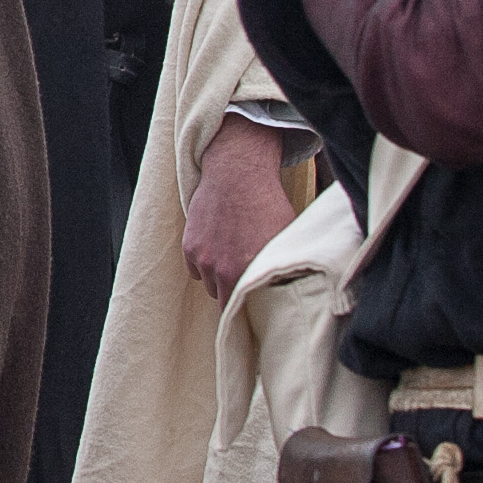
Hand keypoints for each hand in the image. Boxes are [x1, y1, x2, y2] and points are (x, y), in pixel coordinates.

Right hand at [182, 119, 301, 298]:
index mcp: (246, 272)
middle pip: (223, 300)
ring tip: (232, 260)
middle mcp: (221, 270)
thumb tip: (292, 287)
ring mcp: (203, 258)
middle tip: (245, 280)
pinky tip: (219, 249)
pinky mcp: (190, 246)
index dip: (249, 307)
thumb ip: (282, 266)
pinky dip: (204, 264)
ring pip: (209, 284)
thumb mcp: (284, 236)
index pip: (242, 309)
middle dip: (234, 293)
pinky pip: (195, 269)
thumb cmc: (268, 203)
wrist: (238, 174)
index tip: (255, 303)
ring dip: (218, 278)